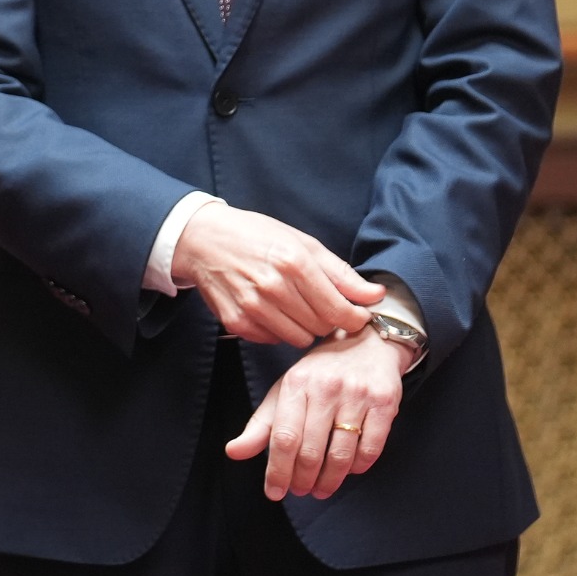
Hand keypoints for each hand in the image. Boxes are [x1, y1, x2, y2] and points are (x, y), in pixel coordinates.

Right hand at [171, 203, 380, 347]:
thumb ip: (340, 273)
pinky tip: (273, 310)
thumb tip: (374, 295)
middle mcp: (273, 287)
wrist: (201, 239)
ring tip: (295, 306)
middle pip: (322, 327)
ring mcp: (252, 307)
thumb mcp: (302, 243)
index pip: (339, 310)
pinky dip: (279, 330)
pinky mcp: (236, 322)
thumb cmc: (254, 235)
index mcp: (294, 263)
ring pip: (300, 339)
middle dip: (328, 319)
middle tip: (321, 304)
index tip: (357, 314)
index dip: (355, 317)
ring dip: (305, 327)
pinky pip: (274, 340)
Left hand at [224, 333, 406, 500]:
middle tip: (300, 491)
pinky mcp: (385, 403)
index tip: (274, 492)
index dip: (278, 471)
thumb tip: (233, 453)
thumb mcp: (285, 392)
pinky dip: (358, 467)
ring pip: (341, 454)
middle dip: (303, 480)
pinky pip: (371, 448)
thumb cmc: (319, 374)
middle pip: (311, 450)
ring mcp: (357, 395)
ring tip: (321, 489)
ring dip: (330, 480)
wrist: (367, 344)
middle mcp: (326, 388)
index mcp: (295, 384)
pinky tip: (349, 471)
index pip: (284, 437)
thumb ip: (260, 425)